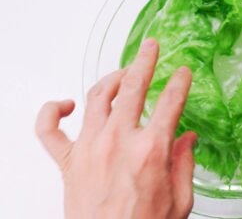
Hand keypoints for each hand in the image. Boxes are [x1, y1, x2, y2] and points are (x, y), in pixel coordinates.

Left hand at [35, 39, 195, 218]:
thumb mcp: (180, 200)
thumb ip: (184, 163)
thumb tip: (187, 140)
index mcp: (151, 150)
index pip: (171, 102)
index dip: (180, 82)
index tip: (183, 73)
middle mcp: (118, 142)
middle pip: (132, 87)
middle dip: (144, 61)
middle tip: (150, 48)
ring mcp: (90, 148)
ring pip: (96, 97)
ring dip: (110, 78)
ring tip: (121, 71)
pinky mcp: (68, 162)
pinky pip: (48, 130)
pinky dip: (52, 111)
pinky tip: (65, 103)